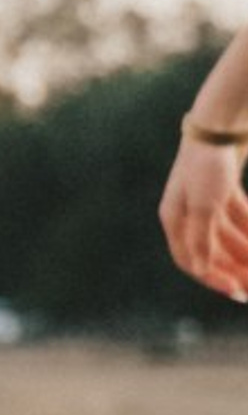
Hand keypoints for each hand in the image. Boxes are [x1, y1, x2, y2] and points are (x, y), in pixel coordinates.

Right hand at [161, 135, 247, 299]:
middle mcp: (187, 212)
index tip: (236, 291)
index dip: (212, 278)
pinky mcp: (225, 189)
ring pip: (228, 235)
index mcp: (174, 218)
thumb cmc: (208, 163)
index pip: (190, 259)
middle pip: (212, 250)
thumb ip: (201, 238)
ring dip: (245, 252)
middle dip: (234, 268)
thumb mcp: (204, 205)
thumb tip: (200, 268)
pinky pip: (239, 218)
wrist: (222, 122)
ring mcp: (207, 200)